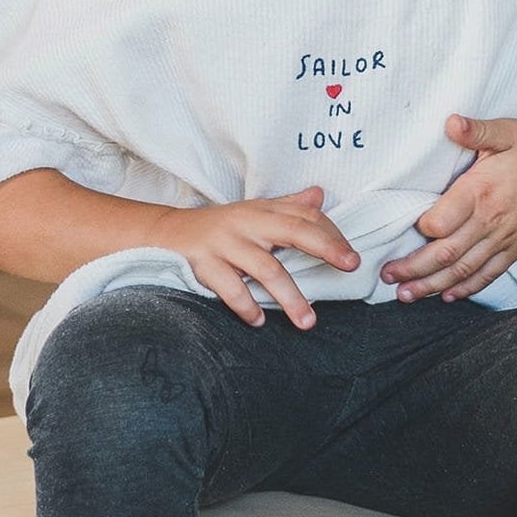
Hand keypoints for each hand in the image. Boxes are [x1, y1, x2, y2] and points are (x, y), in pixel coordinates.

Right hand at [148, 185, 360, 328]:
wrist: (165, 233)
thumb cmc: (219, 226)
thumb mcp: (252, 212)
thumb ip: (287, 206)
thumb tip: (320, 195)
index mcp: (262, 211)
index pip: (305, 216)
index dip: (331, 234)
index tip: (351, 257)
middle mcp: (246, 223)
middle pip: (293, 230)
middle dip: (324, 247)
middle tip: (349, 266)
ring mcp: (225, 244)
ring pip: (266, 268)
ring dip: (290, 296)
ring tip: (308, 321)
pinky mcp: (204, 264)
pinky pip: (231, 289)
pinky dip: (247, 307)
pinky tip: (259, 320)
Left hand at [379, 115, 516, 301]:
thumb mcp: (507, 131)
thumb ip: (476, 131)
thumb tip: (450, 123)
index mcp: (481, 192)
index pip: (441, 222)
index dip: (420, 230)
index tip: (404, 229)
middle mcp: (491, 222)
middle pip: (446, 253)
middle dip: (413, 269)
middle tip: (386, 276)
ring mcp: (504, 239)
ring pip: (463, 270)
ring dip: (432, 286)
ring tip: (406, 295)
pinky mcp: (516, 249)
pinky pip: (489, 275)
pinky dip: (467, 288)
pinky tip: (447, 296)